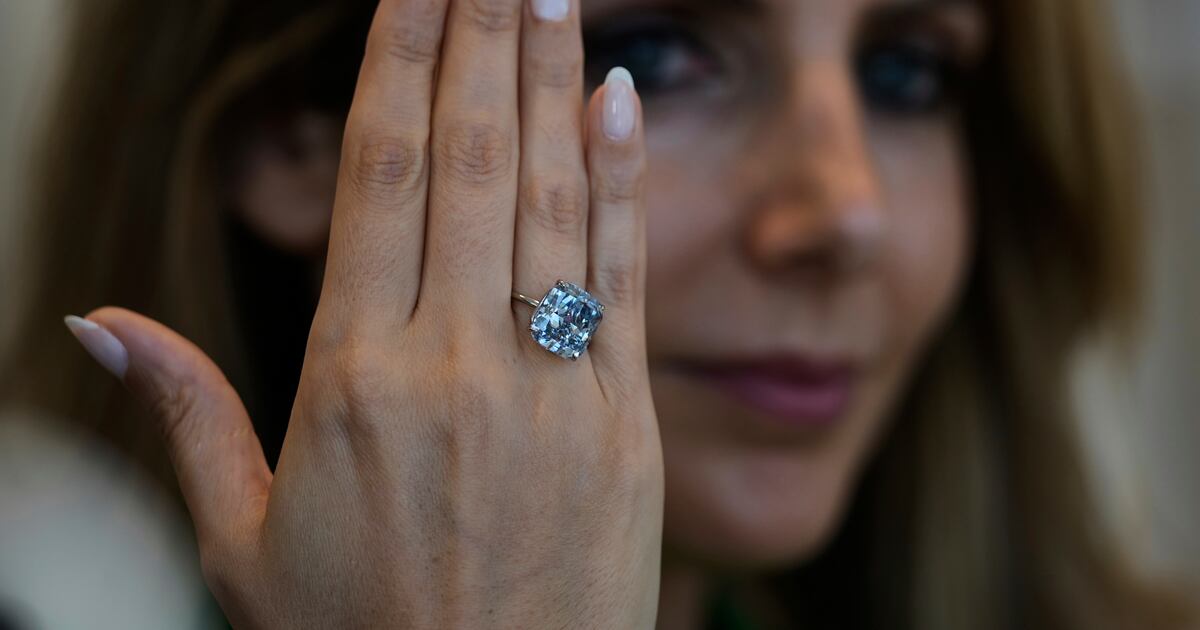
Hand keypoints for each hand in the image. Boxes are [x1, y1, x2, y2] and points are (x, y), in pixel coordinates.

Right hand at [66, 0, 662, 626]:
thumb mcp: (241, 540)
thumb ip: (182, 415)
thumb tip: (98, 320)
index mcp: (347, 376)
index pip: (377, 176)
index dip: (394, 64)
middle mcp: (450, 360)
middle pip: (467, 159)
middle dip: (475, 39)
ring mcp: (547, 384)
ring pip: (546, 196)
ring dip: (545, 80)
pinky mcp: (622, 418)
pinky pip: (618, 274)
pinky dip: (617, 178)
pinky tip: (612, 96)